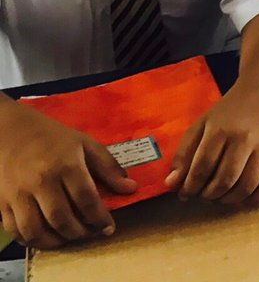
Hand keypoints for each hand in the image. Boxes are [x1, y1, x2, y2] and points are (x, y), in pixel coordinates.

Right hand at [0, 103, 135, 246]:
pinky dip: (31, 240)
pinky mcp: (2, 203)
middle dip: (79, 233)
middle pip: (61, 219)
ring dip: (56, 242)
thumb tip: (130, 188)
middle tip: (90, 233)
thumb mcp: (85, 144)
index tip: (109, 227)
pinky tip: (46, 237)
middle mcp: (41, 182)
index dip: (99, 218)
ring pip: (36, 230)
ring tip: (70, 238)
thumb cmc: (53, 138)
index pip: (86, 199)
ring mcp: (18, 194)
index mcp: (66, 165)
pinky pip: (15, 230)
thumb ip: (108, 167)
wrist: (11, 132)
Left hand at [165, 85, 258, 205]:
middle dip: (209, 195)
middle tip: (203, 195)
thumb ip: (183, 154)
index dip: (190, 187)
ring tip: (219, 197)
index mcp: (221, 130)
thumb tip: (172, 184)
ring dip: (229, 199)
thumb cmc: (226, 112)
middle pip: (225, 180)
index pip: (202, 167)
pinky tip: (242, 198)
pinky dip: (256, 199)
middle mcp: (245, 139)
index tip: (185, 194)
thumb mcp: (200, 126)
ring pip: (247, 186)